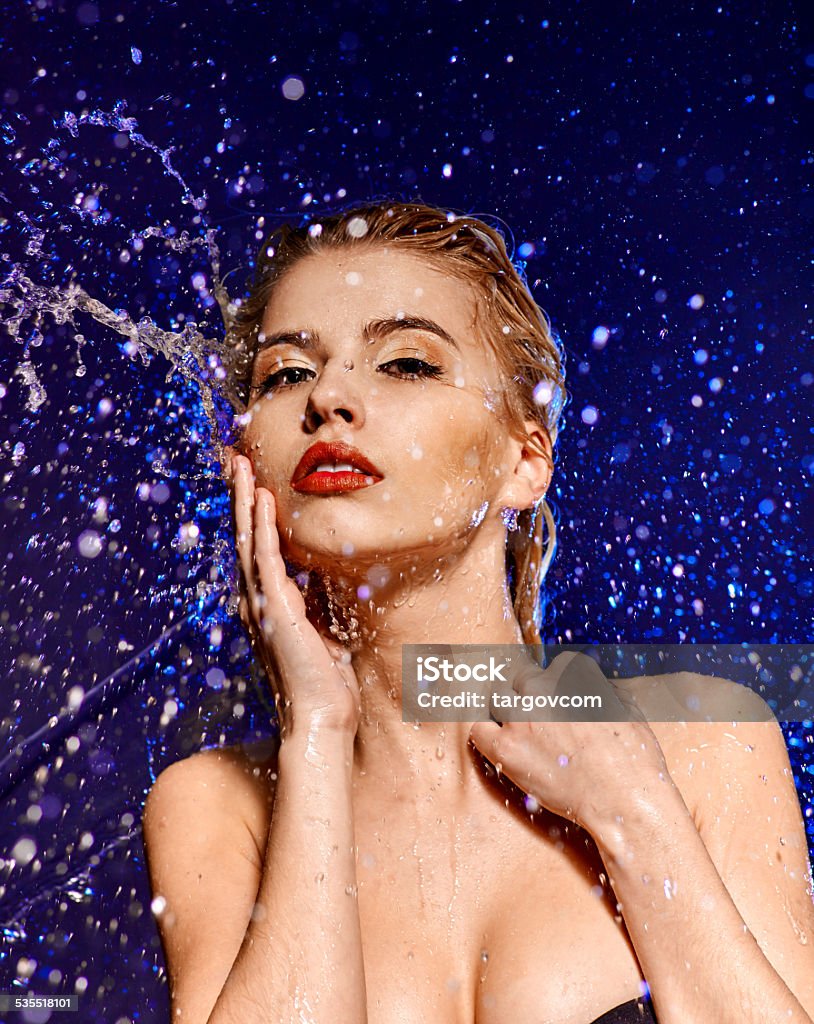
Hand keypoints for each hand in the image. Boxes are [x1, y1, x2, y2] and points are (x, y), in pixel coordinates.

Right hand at [227, 451, 361, 738]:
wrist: (323, 718)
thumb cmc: (328, 682)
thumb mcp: (326, 631)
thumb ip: (319, 603)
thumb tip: (327, 581)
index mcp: (270, 605)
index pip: (258, 550)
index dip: (254, 515)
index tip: (254, 483)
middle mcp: (258, 601)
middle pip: (246, 538)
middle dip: (242, 498)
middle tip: (237, 460)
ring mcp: (263, 604)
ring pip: (249, 541)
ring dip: (246, 502)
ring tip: (242, 466)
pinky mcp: (275, 609)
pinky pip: (266, 558)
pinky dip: (264, 526)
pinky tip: (263, 498)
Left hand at [468, 651, 671, 833]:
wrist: (623, 802)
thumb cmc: (634, 760)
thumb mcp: (629, 709)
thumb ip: (604, 689)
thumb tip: (596, 685)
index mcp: (573, 672)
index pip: (556, 664)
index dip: (559, 684)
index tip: (561, 700)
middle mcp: (542, 687)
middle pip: (521, 676)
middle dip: (530, 692)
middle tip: (538, 716)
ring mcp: (520, 717)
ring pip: (497, 696)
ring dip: (507, 709)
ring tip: (519, 728)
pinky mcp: (505, 749)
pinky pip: (478, 729)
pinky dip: (486, 733)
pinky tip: (498, 742)